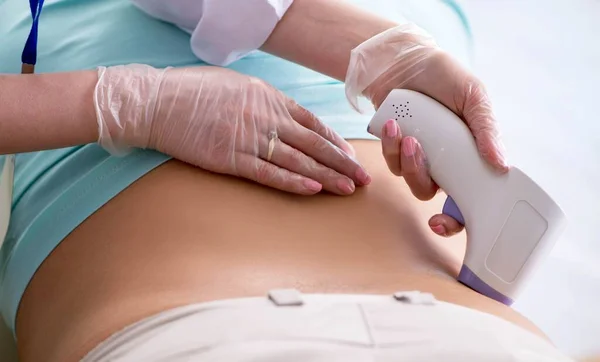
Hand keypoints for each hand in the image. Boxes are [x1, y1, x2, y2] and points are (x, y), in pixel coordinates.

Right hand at [94, 64, 370, 194]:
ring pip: (297, 160)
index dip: (334, 141)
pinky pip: (268, 173)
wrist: (158, 101)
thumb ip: (263, 100)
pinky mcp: (230, 159)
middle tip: (362, 177)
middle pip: (313, 143)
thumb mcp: (236, 85)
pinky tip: (313, 190)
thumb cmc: (194, 90)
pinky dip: (292, 182)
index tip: (349, 154)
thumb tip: (281, 113)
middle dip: (341, 162)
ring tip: (347, 189)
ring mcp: (249, 138)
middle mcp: (265, 117)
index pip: (312, 123)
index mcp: (268, 98)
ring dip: (325, 176)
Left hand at [345, 24, 508, 235]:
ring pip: (409, 179)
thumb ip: (486, 129)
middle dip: (420, 178)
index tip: (440, 224)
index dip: (456, 219)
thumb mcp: (473, 97)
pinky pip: (391, 162)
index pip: (468, 198)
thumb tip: (502, 165)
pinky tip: (393, 125)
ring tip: (406, 133)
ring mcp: (418, 158)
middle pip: (431, 192)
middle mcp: (444, 162)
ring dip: (405, 161)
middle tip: (417, 154)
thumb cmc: (446, 77)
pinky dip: (391, 146)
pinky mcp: (395, 150)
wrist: (407, 60)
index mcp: (470, 156)